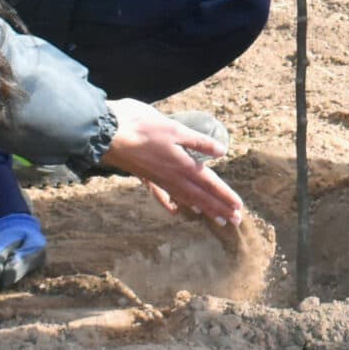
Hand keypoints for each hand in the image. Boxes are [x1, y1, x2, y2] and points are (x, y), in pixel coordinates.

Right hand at [100, 99, 243, 226]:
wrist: (109, 135)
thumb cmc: (143, 128)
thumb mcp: (176, 130)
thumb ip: (199, 142)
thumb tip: (222, 152)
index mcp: (182, 165)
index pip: (210, 184)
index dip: (225, 196)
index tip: (239, 209)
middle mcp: (172, 177)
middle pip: (200, 196)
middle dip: (219, 208)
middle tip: (234, 221)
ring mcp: (159, 179)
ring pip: (184, 197)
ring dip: (201, 207)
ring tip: (215, 218)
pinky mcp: (146, 176)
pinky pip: (161, 194)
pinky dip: (169, 202)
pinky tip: (173, 210)